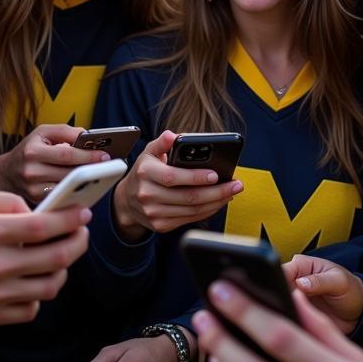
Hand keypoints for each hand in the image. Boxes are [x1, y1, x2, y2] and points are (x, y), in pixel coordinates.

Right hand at [0, 123, 107, 204]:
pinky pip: (63, 196)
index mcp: (33, 152)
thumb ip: (66, 131)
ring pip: (68, 187)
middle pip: (69, 173)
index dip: (88, 155)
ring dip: (88, 182)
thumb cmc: (29, 149)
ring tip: (104, 174)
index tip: (106, 155)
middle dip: (92, 169)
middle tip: (111, 165)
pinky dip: (78, 191)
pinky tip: (91, 186)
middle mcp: (32, 172)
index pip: (67, 154)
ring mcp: (34, 190)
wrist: (6, 173)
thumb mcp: (43, 132)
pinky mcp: (38, 201)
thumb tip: (88, 137)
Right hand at [0, 187, 90, 326]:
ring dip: (63, 269)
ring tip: (61, 255)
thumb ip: (6, 200)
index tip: (83, 214)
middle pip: (56, 258)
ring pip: (50, 287)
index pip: (44, 227)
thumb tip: (39, 211)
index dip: (71, 220)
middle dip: (79, 242)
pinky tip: (35, 279)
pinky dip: (40, 294)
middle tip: (82, 232)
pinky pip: (31, 309)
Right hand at [111, 130, 242, 239]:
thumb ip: (162, 142)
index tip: (216, 174)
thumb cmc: (145, 172)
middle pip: (188, 197)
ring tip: (231, 193)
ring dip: (216, 202)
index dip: (196, 177)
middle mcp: (148, 194)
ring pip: (192, 210)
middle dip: (216, 192)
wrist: (127, 200)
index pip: (173, 177)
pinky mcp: (161, 225)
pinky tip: (217, 202)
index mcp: (145, 173)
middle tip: (235, 185)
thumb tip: (173, 136)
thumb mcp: (149, 152)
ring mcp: (154, 213)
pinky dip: (207, 211)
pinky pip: (190, 219)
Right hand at [282, 254, 362, 335]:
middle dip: (280, 299)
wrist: (358, 312)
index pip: (282, 271)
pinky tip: (299, 327)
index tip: (286, 296)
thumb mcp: (339, 282)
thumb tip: (300, 283)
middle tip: (293, 310)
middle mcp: (293, 280)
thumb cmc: (350, 290)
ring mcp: (293, 299)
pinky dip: (290, 322)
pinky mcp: (296, 313)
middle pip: (276, 289)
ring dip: (285, 312)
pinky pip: (287, 318)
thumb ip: (320, 281)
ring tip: (299, 318)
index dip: (279, 282)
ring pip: (279, 305)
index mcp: (301, 265)